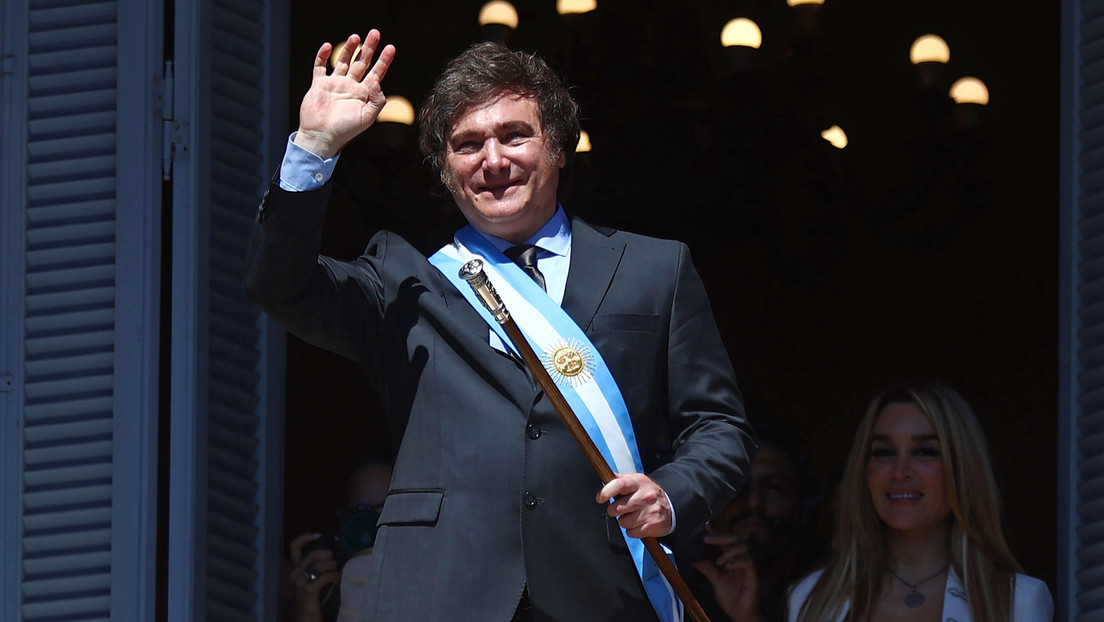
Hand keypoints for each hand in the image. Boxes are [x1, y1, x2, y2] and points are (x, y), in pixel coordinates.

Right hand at [288, 533, 340, 621]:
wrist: (307, 618)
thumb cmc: (313, 596)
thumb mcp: (311, 579)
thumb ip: (316, 566)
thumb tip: (330, 552)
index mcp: (295, 569)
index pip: (294, 547)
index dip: (305, 538)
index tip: (318, 535)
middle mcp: (295, 574)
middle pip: (312, 555)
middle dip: (327, 554)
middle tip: (333, 558)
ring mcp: (300, 583)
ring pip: (319, 565)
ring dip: (332, 566)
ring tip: (335, 571)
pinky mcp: (308, 591)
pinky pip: (324, 577)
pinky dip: (333, 576)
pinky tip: (336, 578)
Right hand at [294, 30, 395, 158]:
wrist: (322, 136)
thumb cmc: (346, 130)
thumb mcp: (367, 117)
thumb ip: (377, 101)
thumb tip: (379, 83)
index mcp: (363, 94)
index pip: (376, 73)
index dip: (384, 61)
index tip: (391, 48)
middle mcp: (350, 87)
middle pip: (362, 63)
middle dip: (369, 48)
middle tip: (375, 33)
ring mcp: (335, 84)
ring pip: (343, 62)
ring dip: (349, 49)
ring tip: (356, 37)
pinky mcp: (319, 85)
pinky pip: (320, 67)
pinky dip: (323, 56)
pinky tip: (329, 46)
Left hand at [596, 473, 672, 538]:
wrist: (672, 507)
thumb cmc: (649, 494)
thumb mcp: (637, 481)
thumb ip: (620, 479)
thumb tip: (604, 474)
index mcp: (640, 482)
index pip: (619, 484)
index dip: (606, 492)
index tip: (600, 498)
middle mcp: (646, 496)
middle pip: (618, 508)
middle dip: (613, 510)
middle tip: (620, 508)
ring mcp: (650, 511)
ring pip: (623, 522)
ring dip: (624, 521)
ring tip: (632, 516)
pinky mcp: (653, 525)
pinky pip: (632, 532)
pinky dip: (632, 530)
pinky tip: (638, 523)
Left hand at [690, 528, 764, 621]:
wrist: (741, 614)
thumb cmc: (731, 597)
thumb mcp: (715, 580)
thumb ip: (707, 568)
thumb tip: (693, 558)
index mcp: (732, 559)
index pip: (725, 542)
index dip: (716, 533)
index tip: (705, 527)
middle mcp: (741, 560)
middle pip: (735, 540)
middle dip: (721, 537)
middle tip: (707, 539)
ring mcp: (748, 567)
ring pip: (744, 548)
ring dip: (729, 551)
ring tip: (719, 561)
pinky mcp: (753, 576)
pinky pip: (749, 563)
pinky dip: (738, 561)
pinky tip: (728, 566)